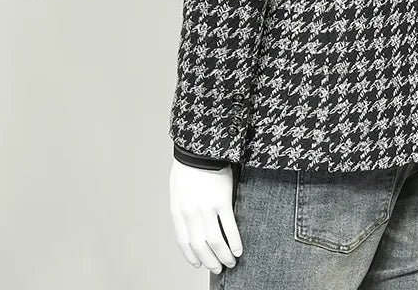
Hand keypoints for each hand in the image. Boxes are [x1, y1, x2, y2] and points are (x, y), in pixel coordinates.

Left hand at [169, 160, 242, 275]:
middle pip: (201, 246)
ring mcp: (207, 209)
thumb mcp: (178, 191)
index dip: (192, 257)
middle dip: (210, 261)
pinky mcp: (223, 201)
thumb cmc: (188, 167)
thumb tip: (192, 226)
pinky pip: (230, 226)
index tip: (199, 264)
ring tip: (230, 262)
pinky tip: (239, 249)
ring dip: (224, 256)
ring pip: (216, 241)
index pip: (184, 243)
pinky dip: (235, 241)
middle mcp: (191, 214)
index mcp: (178, 212)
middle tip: (218, 268)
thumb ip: (184, 210)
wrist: (198, 149)